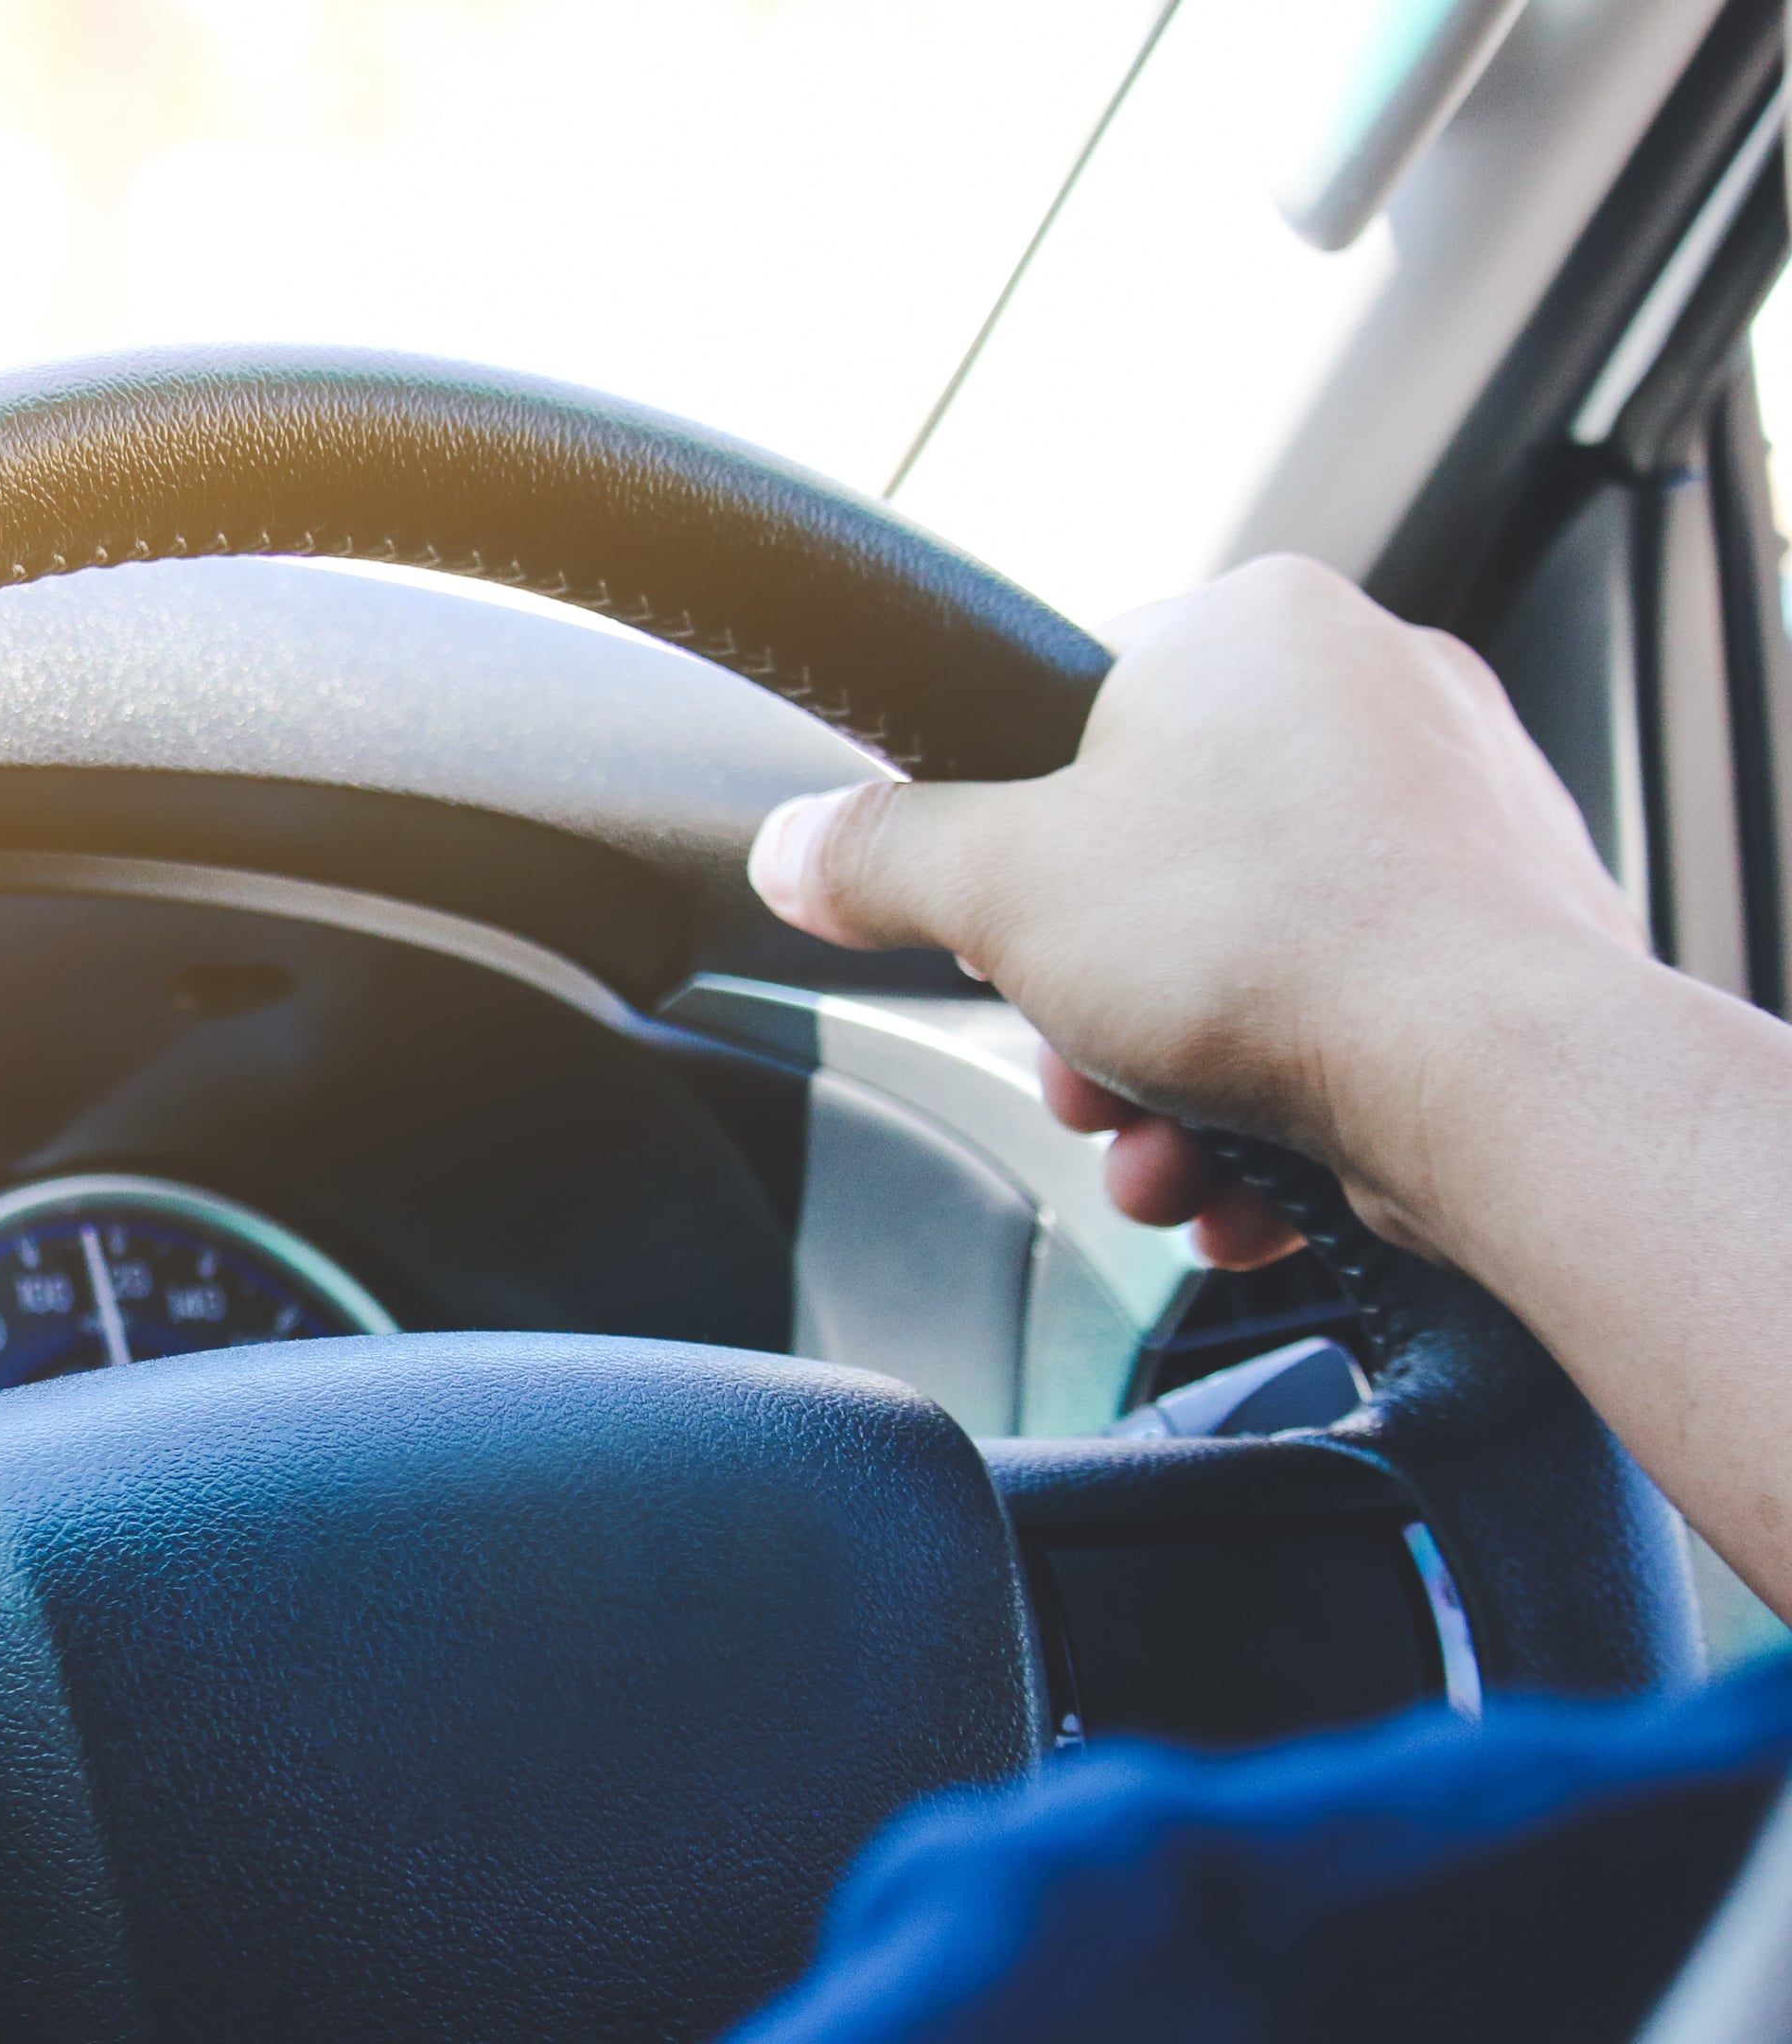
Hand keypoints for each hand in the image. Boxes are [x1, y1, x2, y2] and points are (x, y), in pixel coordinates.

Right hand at [748, 555, 1646, 1260]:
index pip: (1070, 708)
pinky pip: (1345, 1015)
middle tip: (1080, 1075)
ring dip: (1172, 1079)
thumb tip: (794, 849)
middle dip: (1093, 1007)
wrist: (1506, 1085)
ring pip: (1246, 957)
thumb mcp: (996, 885)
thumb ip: (874, 856)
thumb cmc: (1273, 947)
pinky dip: (1280, 1104)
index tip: (997, 933)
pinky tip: (1249, 1176)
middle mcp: (1377, 691)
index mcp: (1254, 626)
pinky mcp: (1512, 937)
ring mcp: (1461, 813)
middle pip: (1152, 860)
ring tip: (1165, 1153)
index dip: (1006, 840)